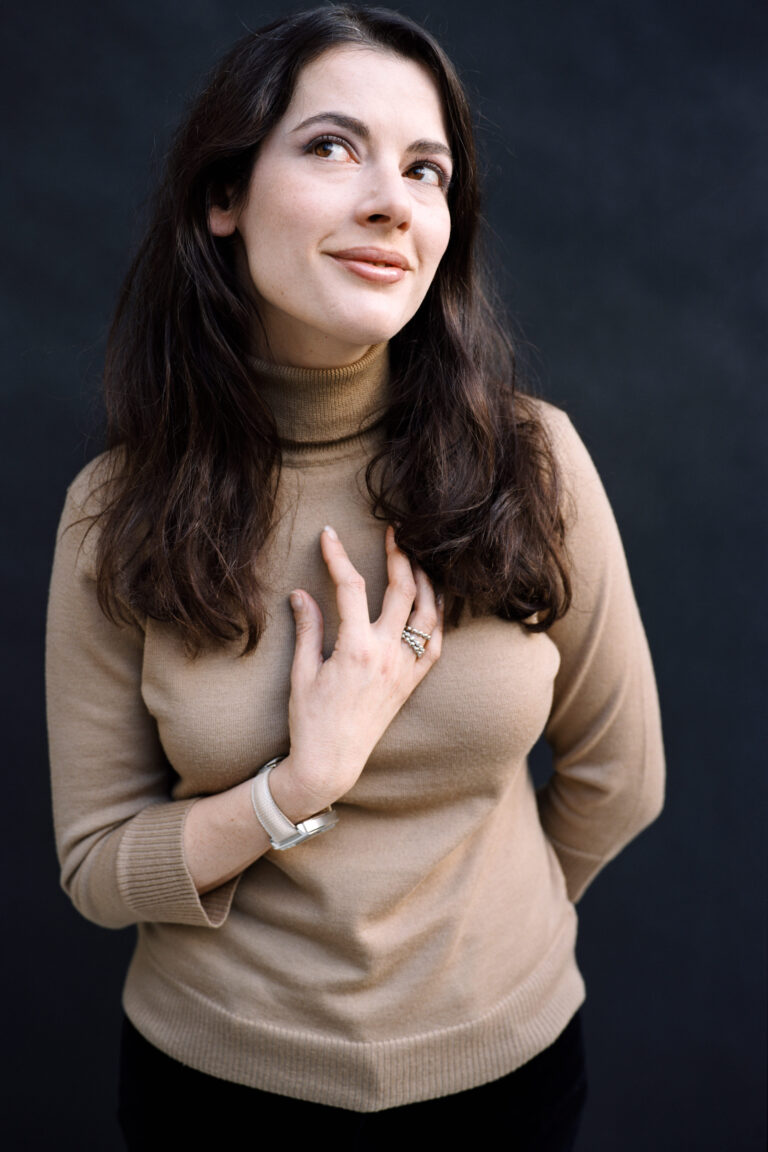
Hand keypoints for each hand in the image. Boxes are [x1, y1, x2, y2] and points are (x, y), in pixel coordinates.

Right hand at [269, 525, 441, 818]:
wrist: (331, 762)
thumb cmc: (310, 719)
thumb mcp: (302, 672)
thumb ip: (307, 628)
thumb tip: (301, 594)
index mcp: (355, 648)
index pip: (351, 588)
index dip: (339, 556)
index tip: (329, 534)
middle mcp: (386, 655)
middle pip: (402, 591)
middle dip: (399, 556)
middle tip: (394, 534)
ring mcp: (404, 669)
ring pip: (429, 615)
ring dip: (426, 582)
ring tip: (417, 560)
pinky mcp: (412, 683)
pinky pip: (435, 645)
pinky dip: (437, 619)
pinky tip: (432, 602)